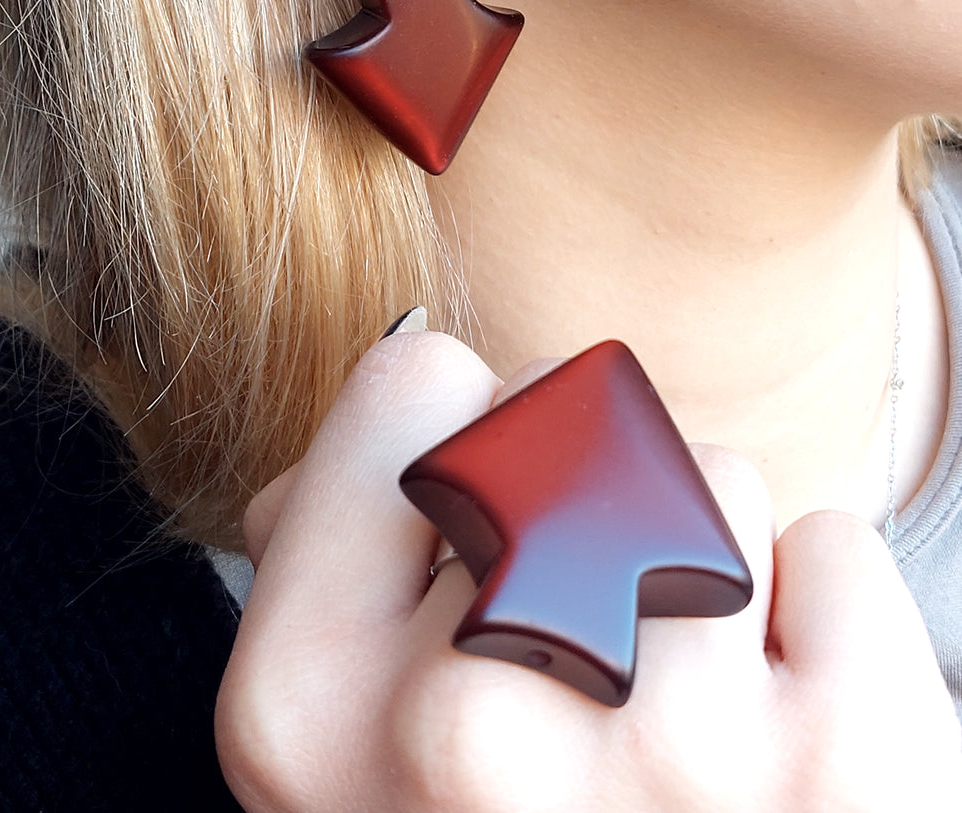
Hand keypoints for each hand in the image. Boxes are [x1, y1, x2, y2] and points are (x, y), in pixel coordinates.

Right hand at [216, 329, 961, 810]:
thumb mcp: (336, 777)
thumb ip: (323, 589)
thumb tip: (332, 449)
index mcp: (306, 710)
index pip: (414, 384)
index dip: (460, 455)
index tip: (478, 551)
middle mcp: (462, 732)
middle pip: (568, 409)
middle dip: (590, 503)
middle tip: (591, 656)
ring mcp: (666, 754)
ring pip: (709, 474)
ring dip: (709, 577)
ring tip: (684, 728)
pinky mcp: (851, 765)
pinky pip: (832, 549)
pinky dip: (821, 633)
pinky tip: (776, 756)